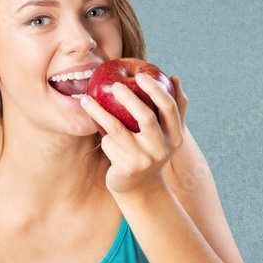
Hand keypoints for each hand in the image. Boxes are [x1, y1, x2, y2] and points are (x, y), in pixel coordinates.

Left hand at [81, 73, 187, 194]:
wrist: (141, 188)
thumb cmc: (152, 150)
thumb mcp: (167, 134)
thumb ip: (174, 108)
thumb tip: (174, 77)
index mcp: (175, 136)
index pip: (170, 107)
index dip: (156, 89)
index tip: (140, 75)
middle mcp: (161, 149)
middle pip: (146, 117)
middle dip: (129, 98)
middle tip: (114, 85)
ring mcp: (143, 160)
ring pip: (117, 129)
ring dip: (99, 112)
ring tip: (86, 99)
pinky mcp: (125, 169)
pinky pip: (108, 144)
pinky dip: (103, 138)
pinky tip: (98, 133)